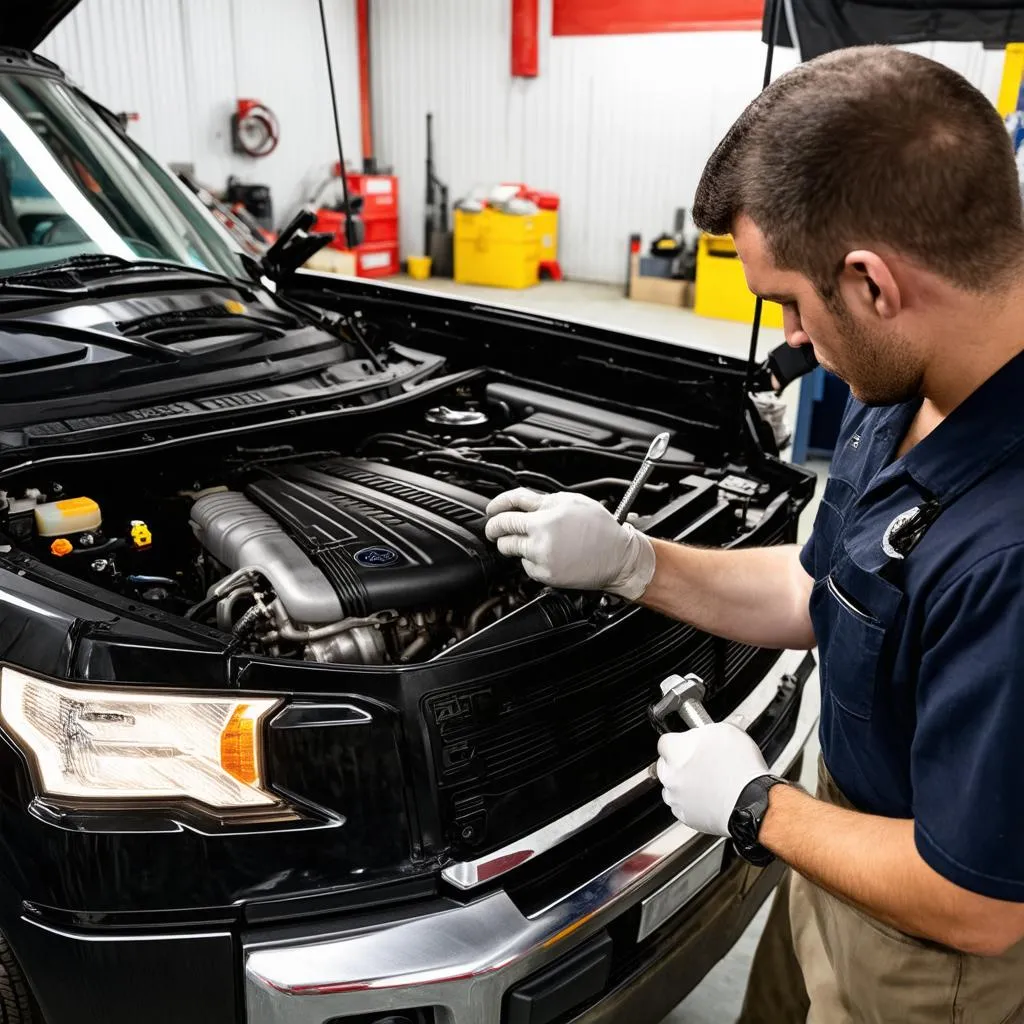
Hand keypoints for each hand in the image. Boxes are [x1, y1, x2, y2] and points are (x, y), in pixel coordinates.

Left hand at [484, 489, 655, 599]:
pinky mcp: (544, 574)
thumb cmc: (601, 528)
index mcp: (548, 513)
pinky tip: (549, 556)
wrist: (618, 557)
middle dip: (494, 527)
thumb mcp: (573, 502)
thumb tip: (521, 503)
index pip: (511, 503)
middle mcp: (542, 534)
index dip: (497, 504)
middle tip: (494, 529)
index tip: (491, 509)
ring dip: (511, 544)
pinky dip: (531, 560)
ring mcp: (541, 555)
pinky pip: (525, 565)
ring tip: (530, 542)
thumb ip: (544, 501)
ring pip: (509, 548)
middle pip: (502, 528)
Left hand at [657, 723, 768, 835]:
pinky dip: (690, 801)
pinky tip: (706, 796)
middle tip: (698, 762)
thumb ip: (706, 731)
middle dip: (678, 762)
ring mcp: (676, 797)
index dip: (678, 741)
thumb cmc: (741, 769)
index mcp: (677, 751)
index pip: (664, 741)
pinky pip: (681, 805)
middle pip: (665, 764)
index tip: (687, 743)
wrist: (752, 803)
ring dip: (682, 783)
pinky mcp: (684, 816)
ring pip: (671, 786)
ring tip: (704, 781)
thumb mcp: (727, 732)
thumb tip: (704, 731)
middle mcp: (671, 774)